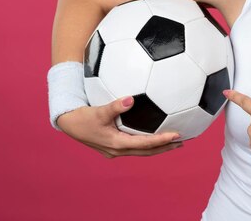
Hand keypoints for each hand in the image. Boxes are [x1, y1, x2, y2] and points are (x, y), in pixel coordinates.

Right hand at [56, 96, 182, 157]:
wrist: (68, 123)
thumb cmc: (82, 116)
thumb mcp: (98, 110)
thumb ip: (114, 105)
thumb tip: (130, 99)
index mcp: (116, 144)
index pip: (145, 144)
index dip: (162, 140)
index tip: (177, 135)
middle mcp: (117, 150)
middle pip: (147, 151)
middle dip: (165, 147)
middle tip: (182, 142)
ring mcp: (115, 150)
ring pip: (141, 150)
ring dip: (158, 147)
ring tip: (174, 142)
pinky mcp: (113, 146)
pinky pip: (135, 146)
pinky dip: (147, 143)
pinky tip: (154, 135)